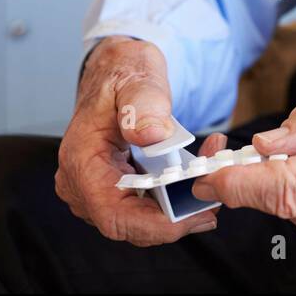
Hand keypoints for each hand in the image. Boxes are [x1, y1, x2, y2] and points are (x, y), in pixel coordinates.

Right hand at [54, 36, 222, 245]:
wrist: (117, 70)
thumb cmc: (122, 72)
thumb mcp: (138, 78)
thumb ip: (144, 105)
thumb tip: (152, 134)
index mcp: (81, 160)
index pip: (113, 214)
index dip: (154, 226)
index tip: (192, 216)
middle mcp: (81, 183)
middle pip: (129, 225)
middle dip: (175, 216)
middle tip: (213, 199)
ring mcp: (96, 189)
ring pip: (140, 219)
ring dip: (177, 205)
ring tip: (208, 173)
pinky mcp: (112, 188)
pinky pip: (144, 206)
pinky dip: (172, 196)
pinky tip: (194, 172)